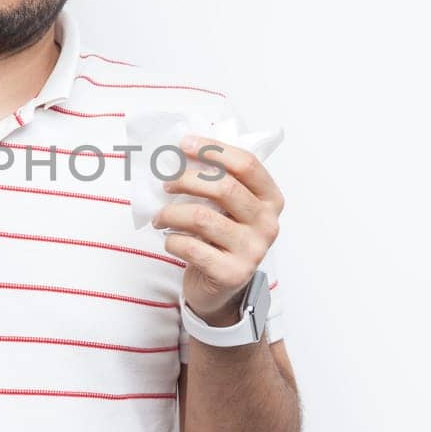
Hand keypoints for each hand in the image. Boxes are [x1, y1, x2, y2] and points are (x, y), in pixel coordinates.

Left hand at [154, 134, 283, 326]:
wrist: (222, 287)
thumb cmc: (221, 238)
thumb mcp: (228, 207)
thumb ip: (217, 180)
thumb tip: (181, 152)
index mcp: (271, 199)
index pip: (247, 164)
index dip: (214, 150)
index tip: (183, 144)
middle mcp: (267, 224)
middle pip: (224, 188)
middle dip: (186, 180)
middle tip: (166, 185)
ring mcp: (253, 251)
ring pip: (201, 218)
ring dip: (170, 213)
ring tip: (160, 217)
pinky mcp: (232, 273)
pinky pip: (191, 247)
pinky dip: (172, 241)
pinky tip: (169, 240)